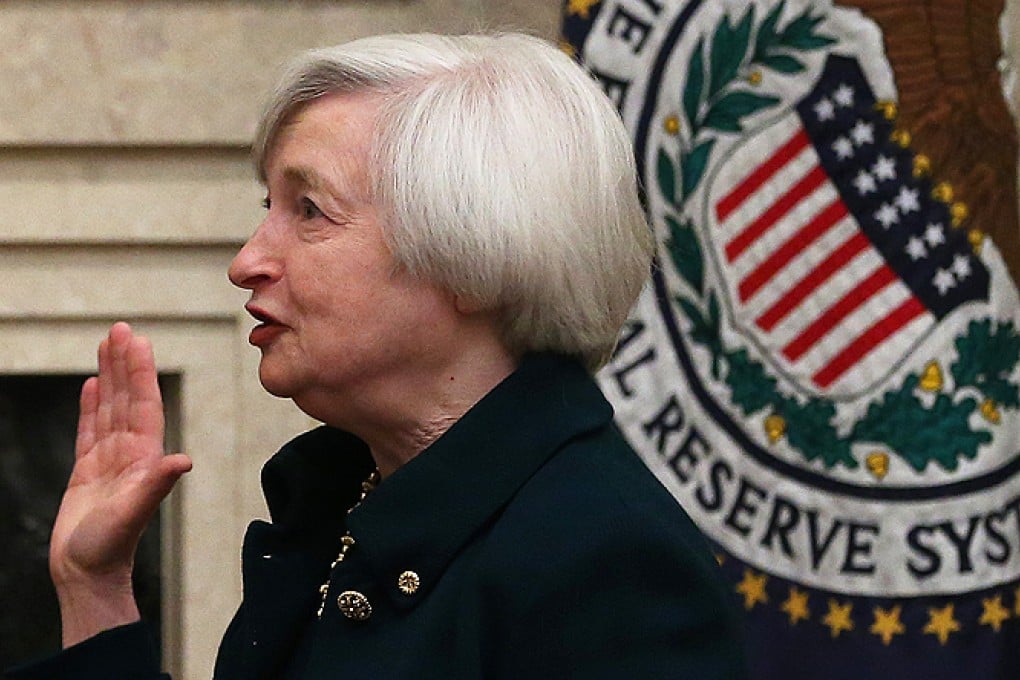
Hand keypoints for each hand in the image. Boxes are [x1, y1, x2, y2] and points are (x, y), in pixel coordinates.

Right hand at [50, 322, 191, 646]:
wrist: (88, 573)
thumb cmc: (111, 547)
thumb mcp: (134, 512)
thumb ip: (156, 484)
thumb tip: (183, 460)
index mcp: (144, 455)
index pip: (144, 403)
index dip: (141, 372)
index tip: (136, 341)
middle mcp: (130, 452)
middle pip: (128, 397)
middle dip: (125, 363)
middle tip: (121, 328)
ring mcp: (109, 459)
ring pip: (110, 407)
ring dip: (111, 376)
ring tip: (107, 345)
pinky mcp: (87, 470)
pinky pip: (89, 428)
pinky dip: (92, 405)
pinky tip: (93, 384)